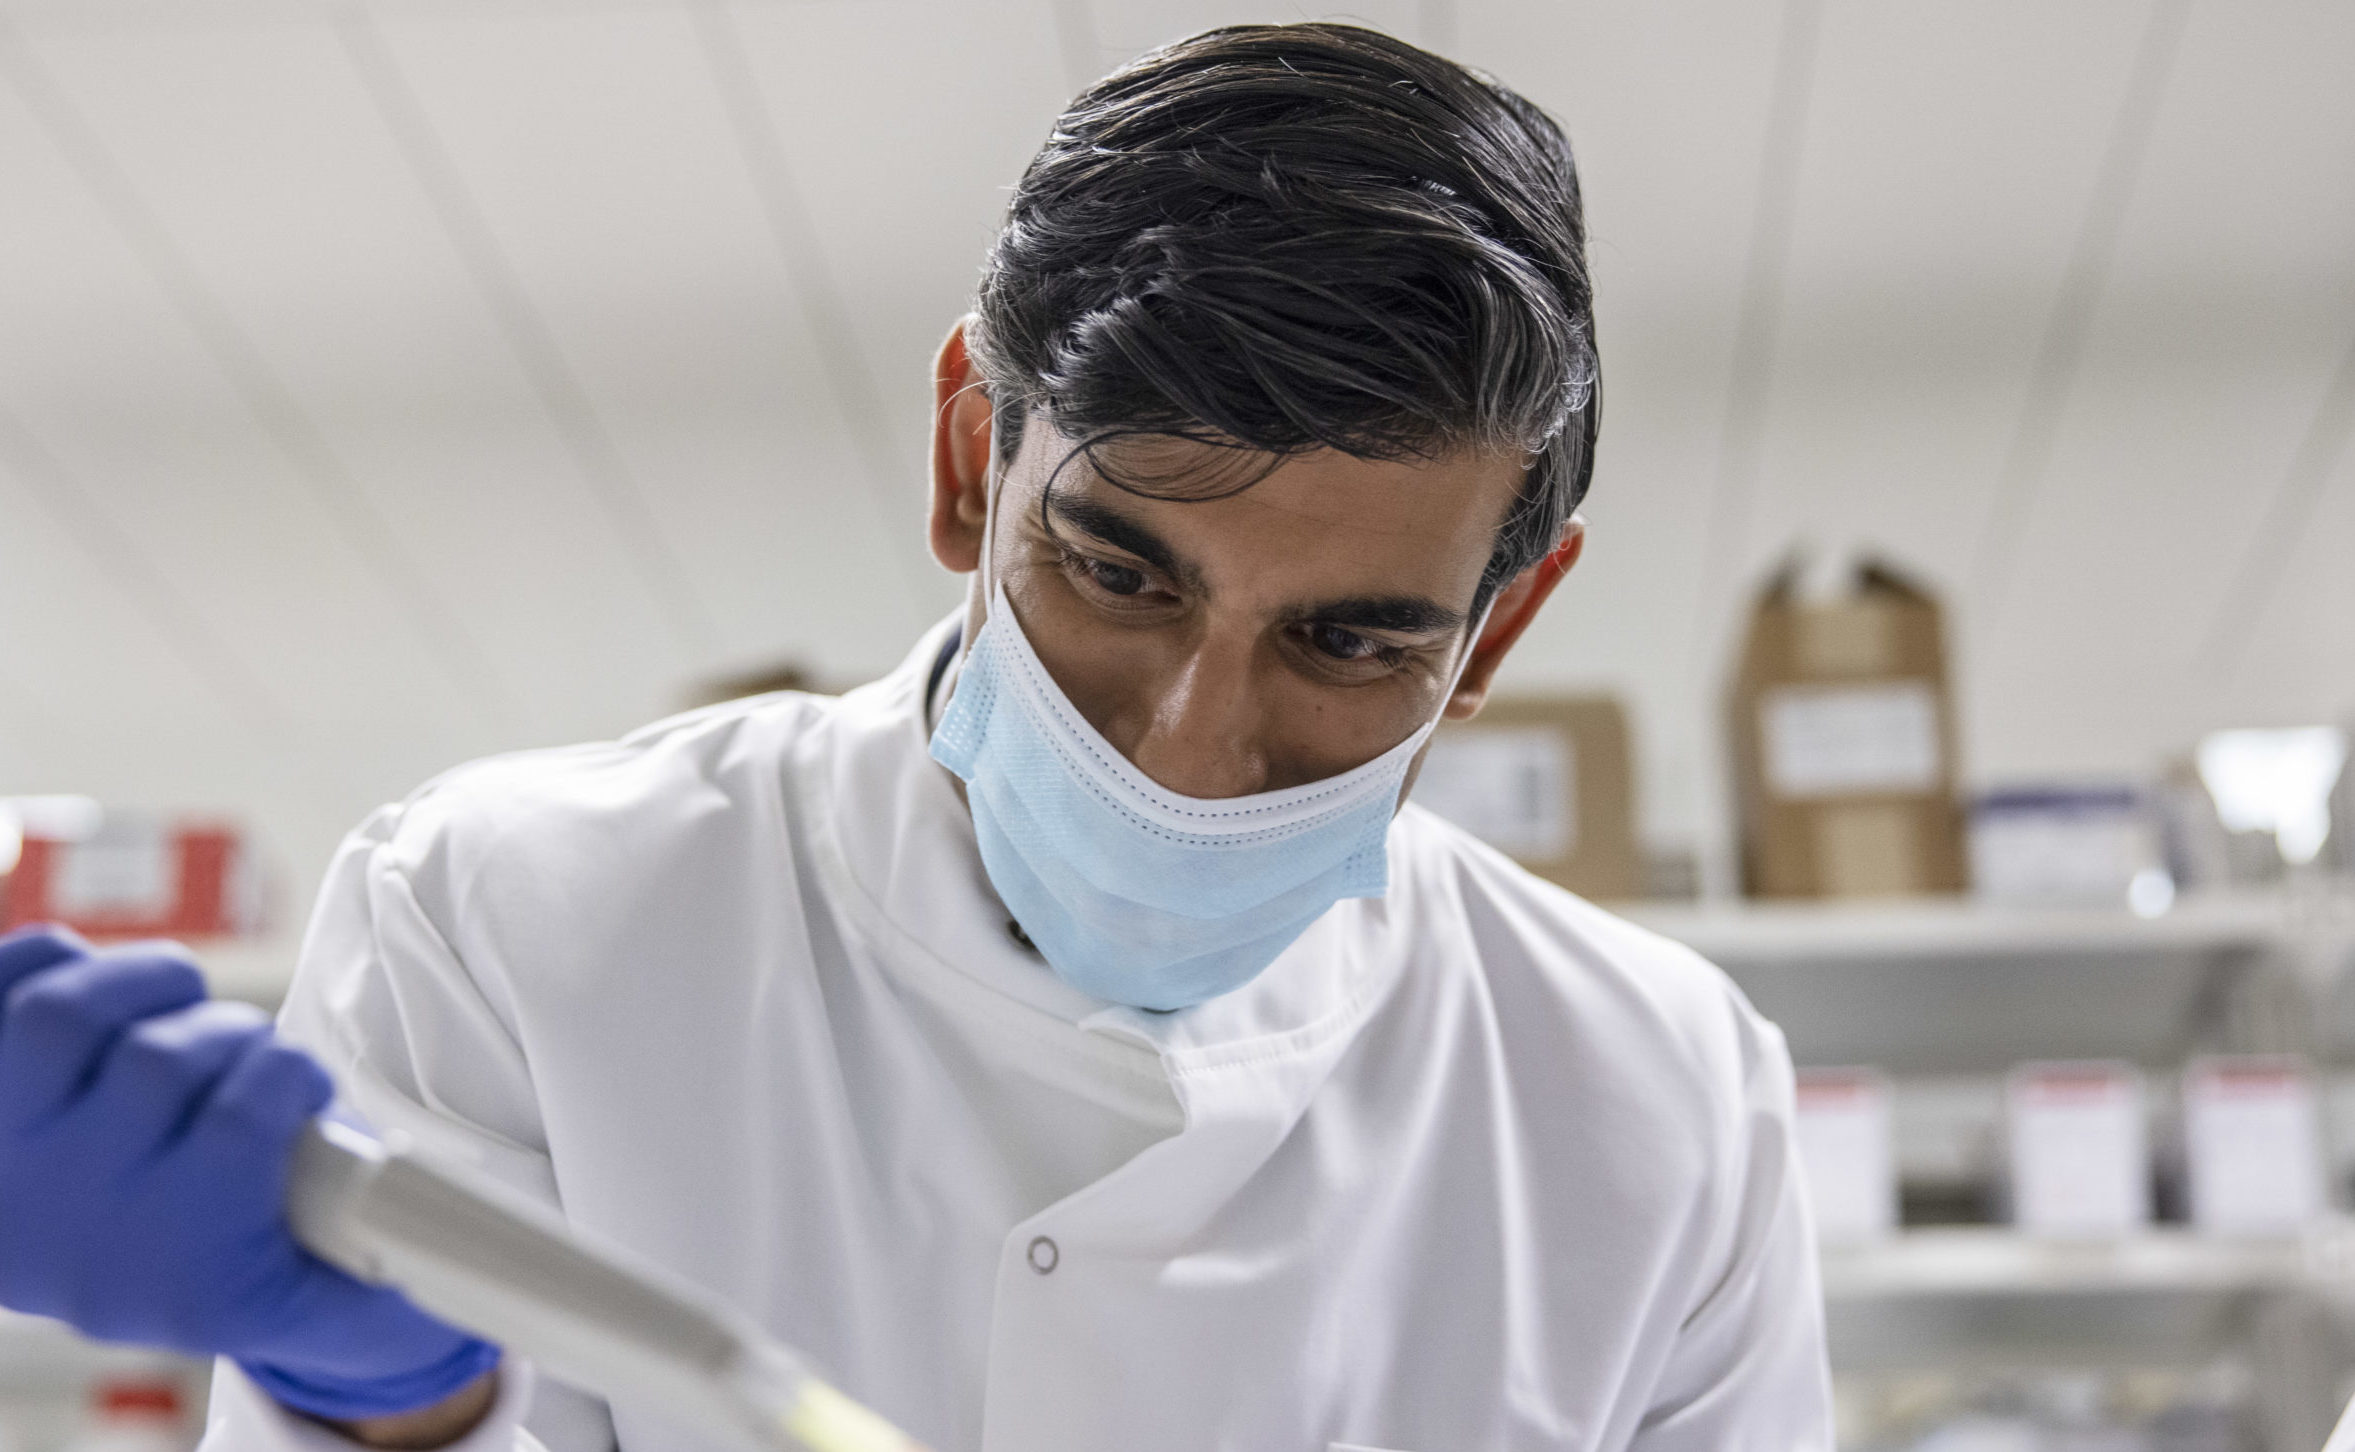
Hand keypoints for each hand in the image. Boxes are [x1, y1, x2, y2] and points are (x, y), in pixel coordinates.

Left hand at [0, 925, 499, 1420]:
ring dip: (146, 984)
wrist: (59, 1258)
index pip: (241, 1122)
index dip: (285, 1078)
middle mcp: (68, 1215)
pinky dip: (59, 961)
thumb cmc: (196, 1253)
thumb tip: (484, 1274)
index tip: (295, 1082)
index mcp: (169, 1267)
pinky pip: (12, 978)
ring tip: (175, 1008)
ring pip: (70, 1013)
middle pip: (166, 1061)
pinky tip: (102, 996)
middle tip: (240, 1056)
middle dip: (227, 1035)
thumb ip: (384, 1287)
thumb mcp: (295, 1300)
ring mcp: (0, 1143)